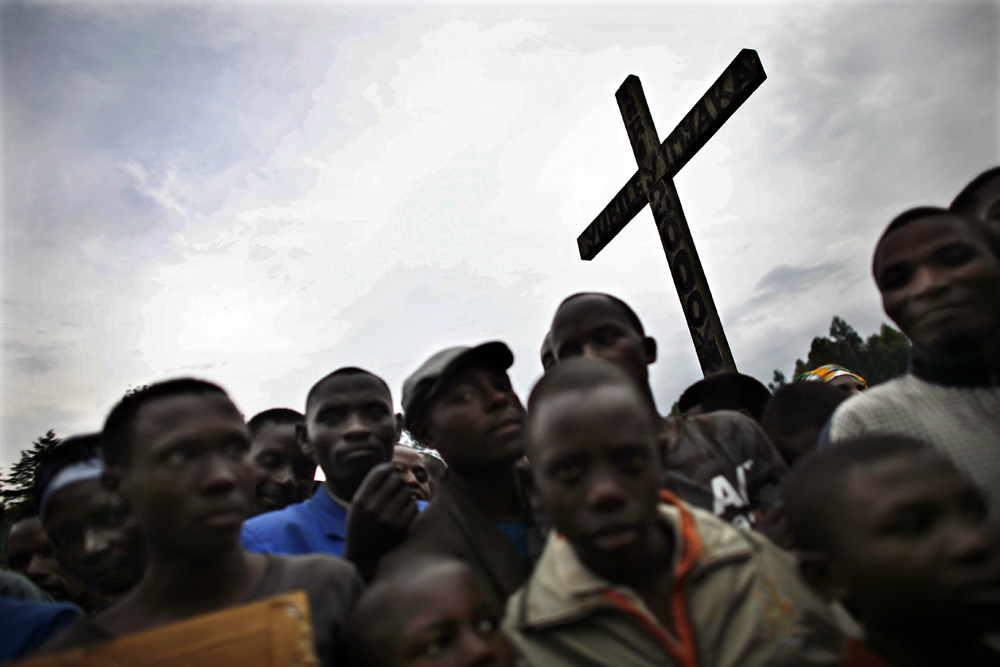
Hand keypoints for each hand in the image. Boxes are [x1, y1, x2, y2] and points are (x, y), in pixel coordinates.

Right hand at [343, 462, 419, 580]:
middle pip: (396, 479)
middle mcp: (372, 507)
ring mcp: (387, 517)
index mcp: (360, 499)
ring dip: (407, 493)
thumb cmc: (362, 523)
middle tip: (401, 485)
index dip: (392, 466)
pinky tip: (406, 511)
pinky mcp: (400, 527)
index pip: (378, 473)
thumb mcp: (358, 504)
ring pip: (407, 491)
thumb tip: (397, 468)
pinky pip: (413, 505)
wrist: (363, 553)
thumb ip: (372, 487)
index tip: (400, 466)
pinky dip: (412, 506)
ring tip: (402, 500)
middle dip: (401, 479)